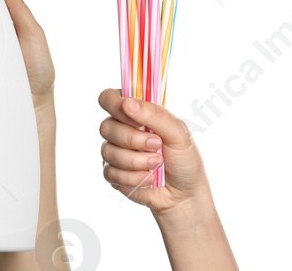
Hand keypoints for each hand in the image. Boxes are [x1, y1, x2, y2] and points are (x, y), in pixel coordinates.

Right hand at [97, 89, 209, 213]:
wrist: (184, 193)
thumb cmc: (184, 159)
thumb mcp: (178, 133)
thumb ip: (155, 115)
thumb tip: (127, 103)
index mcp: (137, 114)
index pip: (110, 98)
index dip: (116, 105)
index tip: (136, 119)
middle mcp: (121, 130)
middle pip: (107, 126)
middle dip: (134, 139)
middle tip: (157, 145)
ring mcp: (115, 152)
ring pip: (109, 152)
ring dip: (137, 161)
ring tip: (158, 164)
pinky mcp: (112, 174)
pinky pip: (111, 172)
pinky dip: (134, 177)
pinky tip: (149, 178)